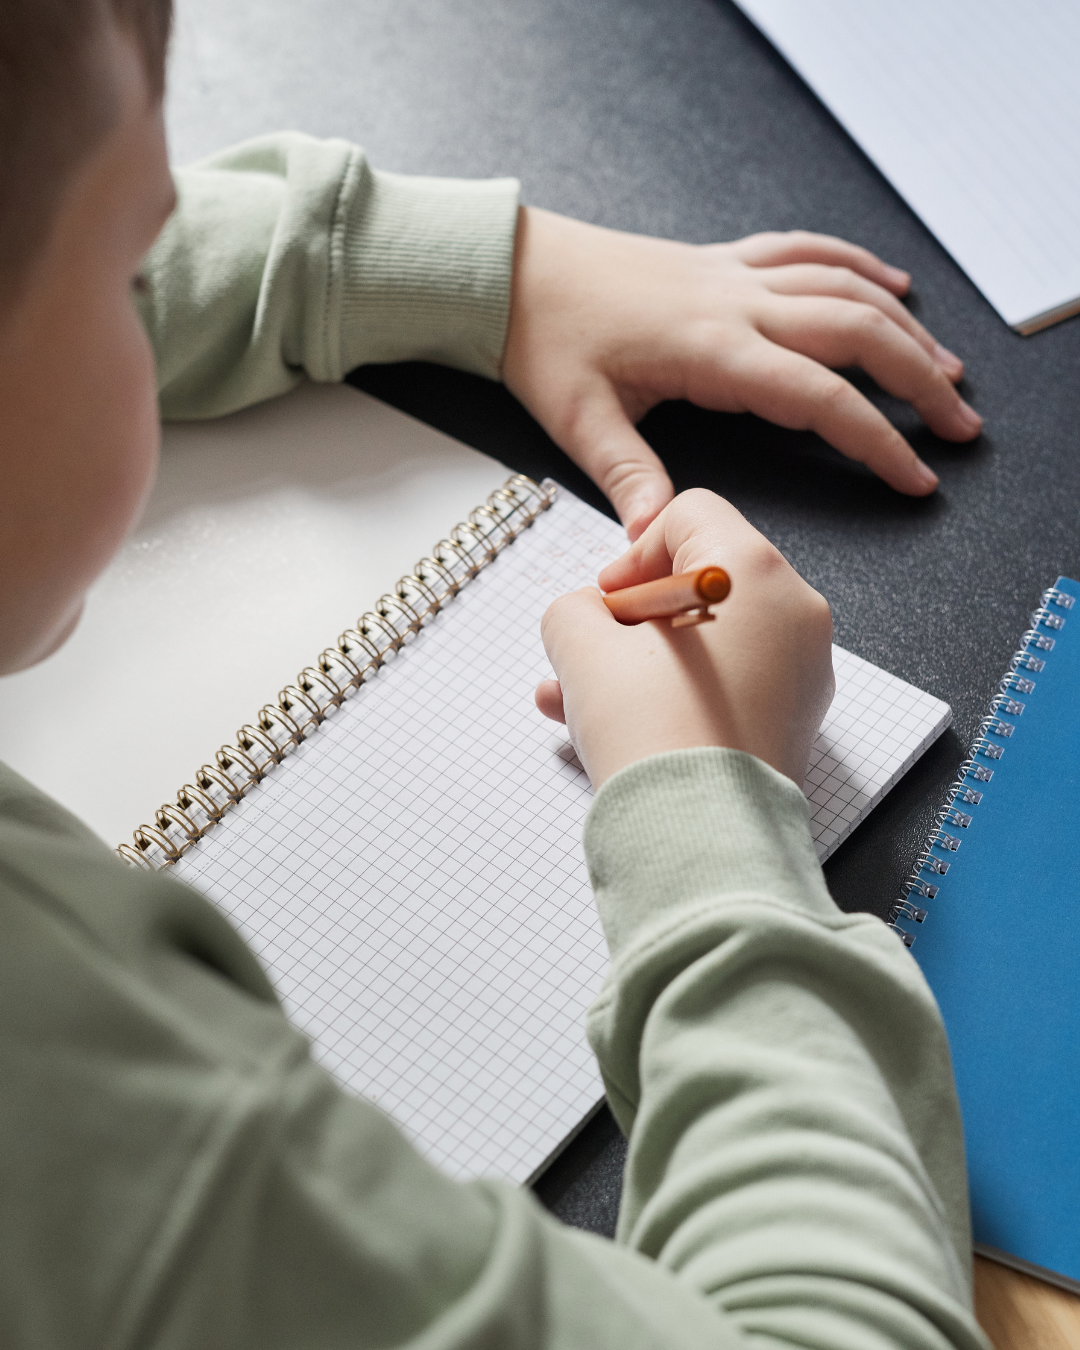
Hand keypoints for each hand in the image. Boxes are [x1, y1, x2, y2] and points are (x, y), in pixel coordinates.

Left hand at [503, 208, 980, 539]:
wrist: (513, 271)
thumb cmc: (543, 341)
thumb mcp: (581, 420)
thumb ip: (629, 477)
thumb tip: (659, 539)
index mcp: (713, 351)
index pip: (820, 397)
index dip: (878, 439)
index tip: (917, 475)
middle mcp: (737, 305)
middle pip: (858, 333)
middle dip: (920, 379)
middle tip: (960, 424)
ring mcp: (733, 277)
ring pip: (845, 288)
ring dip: (904, 325)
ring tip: (947, 365)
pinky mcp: (721, 262)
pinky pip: (808, 251)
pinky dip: (859, 265)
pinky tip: (891, 283)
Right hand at [535, 489, 834, 788]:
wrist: (700, 835)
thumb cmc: (650, 728)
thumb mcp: (580, 645)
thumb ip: (574, 610)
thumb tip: (586, 618)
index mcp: (753, 570)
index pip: (689, 516)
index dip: (633, 553)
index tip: (606, 602)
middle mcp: (795, 612)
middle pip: (701, 584)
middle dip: (632, 619)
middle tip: (589, 653)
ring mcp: (803, 671)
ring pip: (711, 642)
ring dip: (642, 662)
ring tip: (578, 700)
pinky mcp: (796, 722)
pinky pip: (730, 685)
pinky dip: (679, 692)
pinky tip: (619, 727)